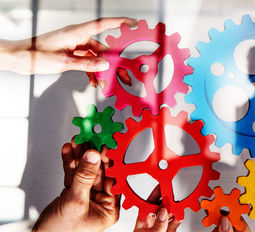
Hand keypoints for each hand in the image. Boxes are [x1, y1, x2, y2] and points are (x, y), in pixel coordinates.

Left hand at [0, 17, 134, 82]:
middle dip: (114, 64)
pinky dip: (92, 72)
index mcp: (76, 33)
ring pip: (96, 58)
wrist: (20, 58)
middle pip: (103, 49)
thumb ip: (86, 64)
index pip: (102, 25)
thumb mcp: (64, 62)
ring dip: (103, 72)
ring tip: (109, 84)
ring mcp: (75, 46)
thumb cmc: (36, 54)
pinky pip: (88, 62)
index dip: (119, 22)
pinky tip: (95, 82)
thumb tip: (105, 65)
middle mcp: (78, 38)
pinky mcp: (72, 54)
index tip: (133, 23)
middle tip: (124, 76)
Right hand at [29, 139, 119, 231]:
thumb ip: (84, 178)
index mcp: (110, 208)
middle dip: (92, 156)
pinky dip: (70, 163)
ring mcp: (87, 196)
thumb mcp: (75, 203)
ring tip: (77, 140)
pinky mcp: (74, 194)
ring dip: (80, 156)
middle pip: (99, 173)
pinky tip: (69, 150)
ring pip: (85, 172)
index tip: (106, 145)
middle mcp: (101, 201)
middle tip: (90, 138)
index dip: (109, 161)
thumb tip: (92, 156)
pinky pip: (74, 175)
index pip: (112, 179)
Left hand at [129, 187, 181, 231]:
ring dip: (171, 210)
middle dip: (161, 203)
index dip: (149, 202)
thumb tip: (161, 214)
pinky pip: (174, 224)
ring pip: (166, 217)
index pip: (143, 214)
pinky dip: (178, 218)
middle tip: (168, 193)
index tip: (156, 193)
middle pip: (155, 213)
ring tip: (176, 203)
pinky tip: (180, 214)